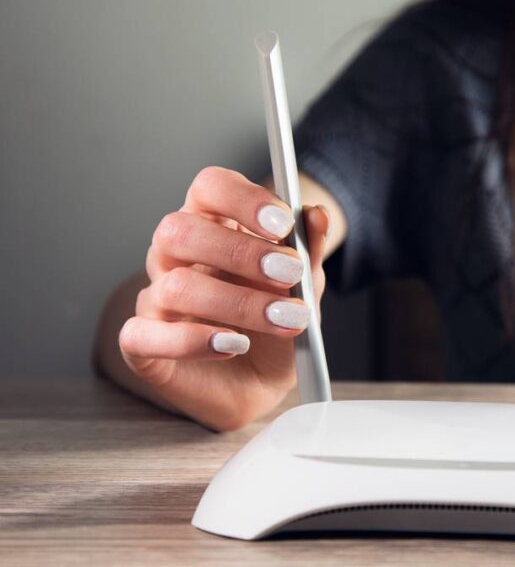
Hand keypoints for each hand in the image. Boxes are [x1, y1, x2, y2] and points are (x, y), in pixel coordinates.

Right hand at [118, 166, 329, 430]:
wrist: (263, 383)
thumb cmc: (274, 323)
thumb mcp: (303, 286)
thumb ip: (309, 250)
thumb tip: (316, 214)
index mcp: (213, 225)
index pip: (209, 187)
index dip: (242, 199)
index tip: (282, 224)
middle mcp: (176, 256)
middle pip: (180, 229)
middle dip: (240, 252)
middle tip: (289, 275)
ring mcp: (154, 298)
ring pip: (174, 287)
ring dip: (238, 304)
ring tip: (286, 320)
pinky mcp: (142, 344)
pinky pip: (143, 335)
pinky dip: (193, 341)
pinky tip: (234, 344)